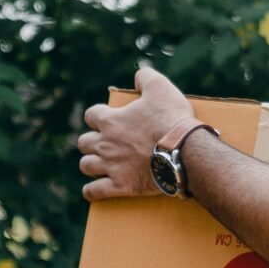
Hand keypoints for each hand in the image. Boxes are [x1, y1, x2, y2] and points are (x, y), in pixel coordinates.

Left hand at [77, 64, 195, 201]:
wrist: (184, 153)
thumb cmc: (171, 120)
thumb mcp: (161, 88)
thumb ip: (145, 77)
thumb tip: (138, 76)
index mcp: (111, 121)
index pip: (91, 115)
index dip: (97, 116)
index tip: (105, 118)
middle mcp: (105, 144)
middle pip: (84, 142)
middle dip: (91, 141)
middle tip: (103, 142)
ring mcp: (111, 166)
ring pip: (86, 166)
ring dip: (91, 164)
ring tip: (100, 164)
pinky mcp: (120, 186)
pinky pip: (94, 191)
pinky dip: (91, 191)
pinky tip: (93, 189)